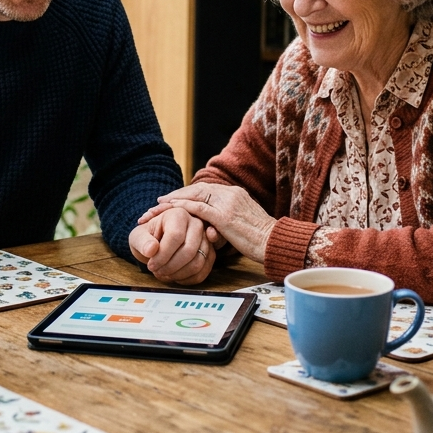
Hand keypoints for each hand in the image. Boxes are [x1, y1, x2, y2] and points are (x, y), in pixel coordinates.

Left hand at [128, 207, 216, 285]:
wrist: (156, 241)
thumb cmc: (148, 237)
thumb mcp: (138, 237)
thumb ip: (142, 242)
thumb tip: (151, 250)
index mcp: (178, 214)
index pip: (176, 236)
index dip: (163, 255)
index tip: (151, 265)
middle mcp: (196, 224)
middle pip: (189, 250)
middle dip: (170, 267)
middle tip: (157, 271)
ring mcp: (205, 239)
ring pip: (197, 263)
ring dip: (178, 274)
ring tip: (163, 274)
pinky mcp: (209, 254)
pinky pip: (203, 272)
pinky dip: (187, 279)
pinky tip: (174, 277)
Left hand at [153, 183, 276, 263]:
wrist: (276, 243)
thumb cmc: (262, 239)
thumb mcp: (243, 224)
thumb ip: (227, 221)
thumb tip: (212, 229)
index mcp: (236, 193)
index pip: (205, 189)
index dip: (186, 194)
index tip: (171, 200)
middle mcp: (230, 193)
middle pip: (196, 189)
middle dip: (175, 196)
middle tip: (157, 203)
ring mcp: (227, 203)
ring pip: (193, 196)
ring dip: (173, 201)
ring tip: (156, 208)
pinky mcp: (224, 216)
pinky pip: (198, 208)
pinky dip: (182, 207)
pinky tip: (169, 210)